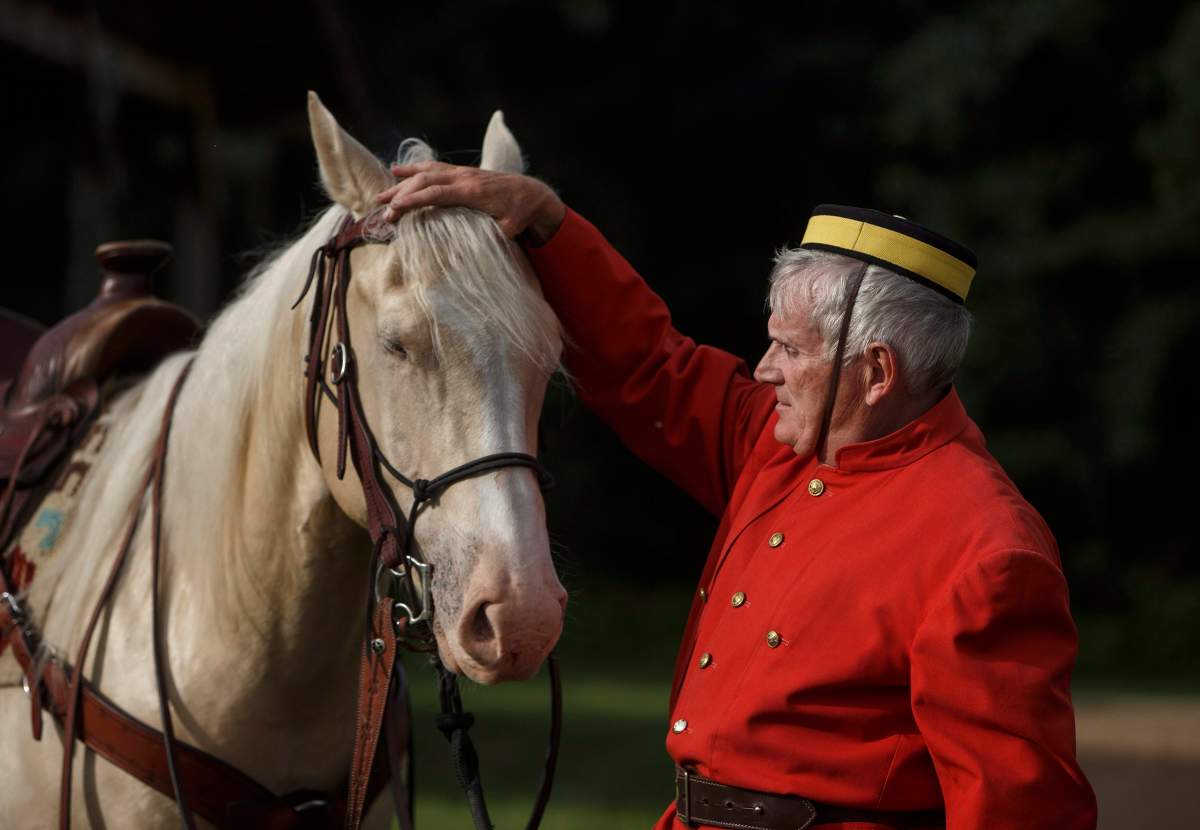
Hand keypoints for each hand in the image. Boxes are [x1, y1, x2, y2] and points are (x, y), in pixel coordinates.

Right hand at [375, 161, 566, 243]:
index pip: (436, 193)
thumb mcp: (508, 230)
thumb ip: (489, 237)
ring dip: (401, 183)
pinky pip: (433, 167)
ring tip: (381, 196)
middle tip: (384, 213)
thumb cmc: (519, 215)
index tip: (394, 209)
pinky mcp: (461, 171)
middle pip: (425, 182)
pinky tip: (396, 171)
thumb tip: (469, 256)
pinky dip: (413, 169)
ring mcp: (461, 172)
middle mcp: (464, 177)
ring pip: (425, 172)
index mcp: (473, 192)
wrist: (532, 193)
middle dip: (401, 196)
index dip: (414, 200)